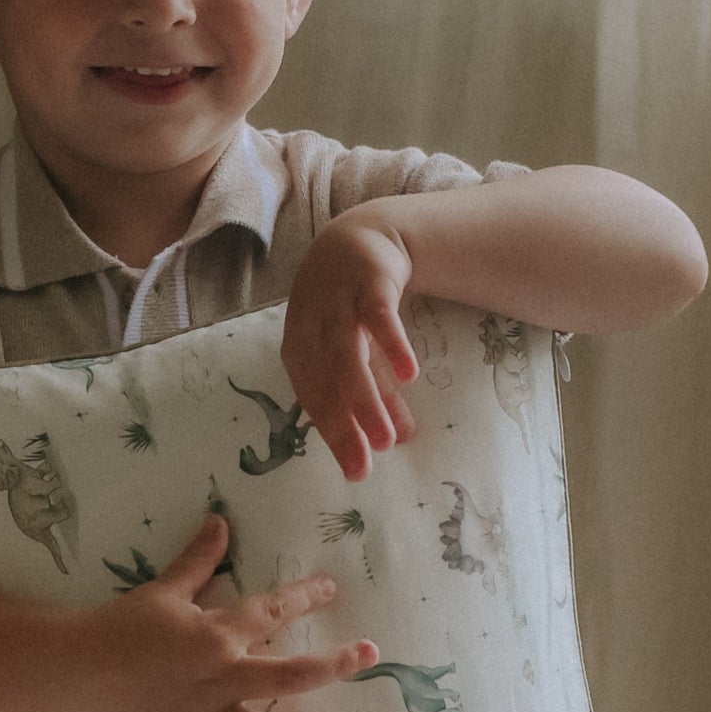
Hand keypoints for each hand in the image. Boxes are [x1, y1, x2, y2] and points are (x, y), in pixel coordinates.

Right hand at [75, 513, 377, 711]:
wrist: (75, 673)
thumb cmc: (118, 628)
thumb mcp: (161, 590)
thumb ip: (197, 560)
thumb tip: (222, 521)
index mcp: (216, 635)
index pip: (271, 612)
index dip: (304, 598)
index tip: (331, 590)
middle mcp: (220, 679)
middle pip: (287, 675)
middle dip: (333, 665)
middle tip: (369, 657)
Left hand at [283, 211, 421, 480]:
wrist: (354, 239)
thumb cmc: (347, 308)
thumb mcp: (359, 353)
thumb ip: (378, 394)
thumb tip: (400, 442)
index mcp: (300, 352)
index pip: (315, 401)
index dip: (335, 436)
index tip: (357, 472)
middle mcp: (311, 331)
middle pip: (327, 385)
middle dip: (348, 427)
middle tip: (369, 463)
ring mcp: (337, 306)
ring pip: (348, 357)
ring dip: (367, 398)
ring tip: (390, 436)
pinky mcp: (367, 284)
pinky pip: (378, 317)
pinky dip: (391, 344)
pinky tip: (410, 373)